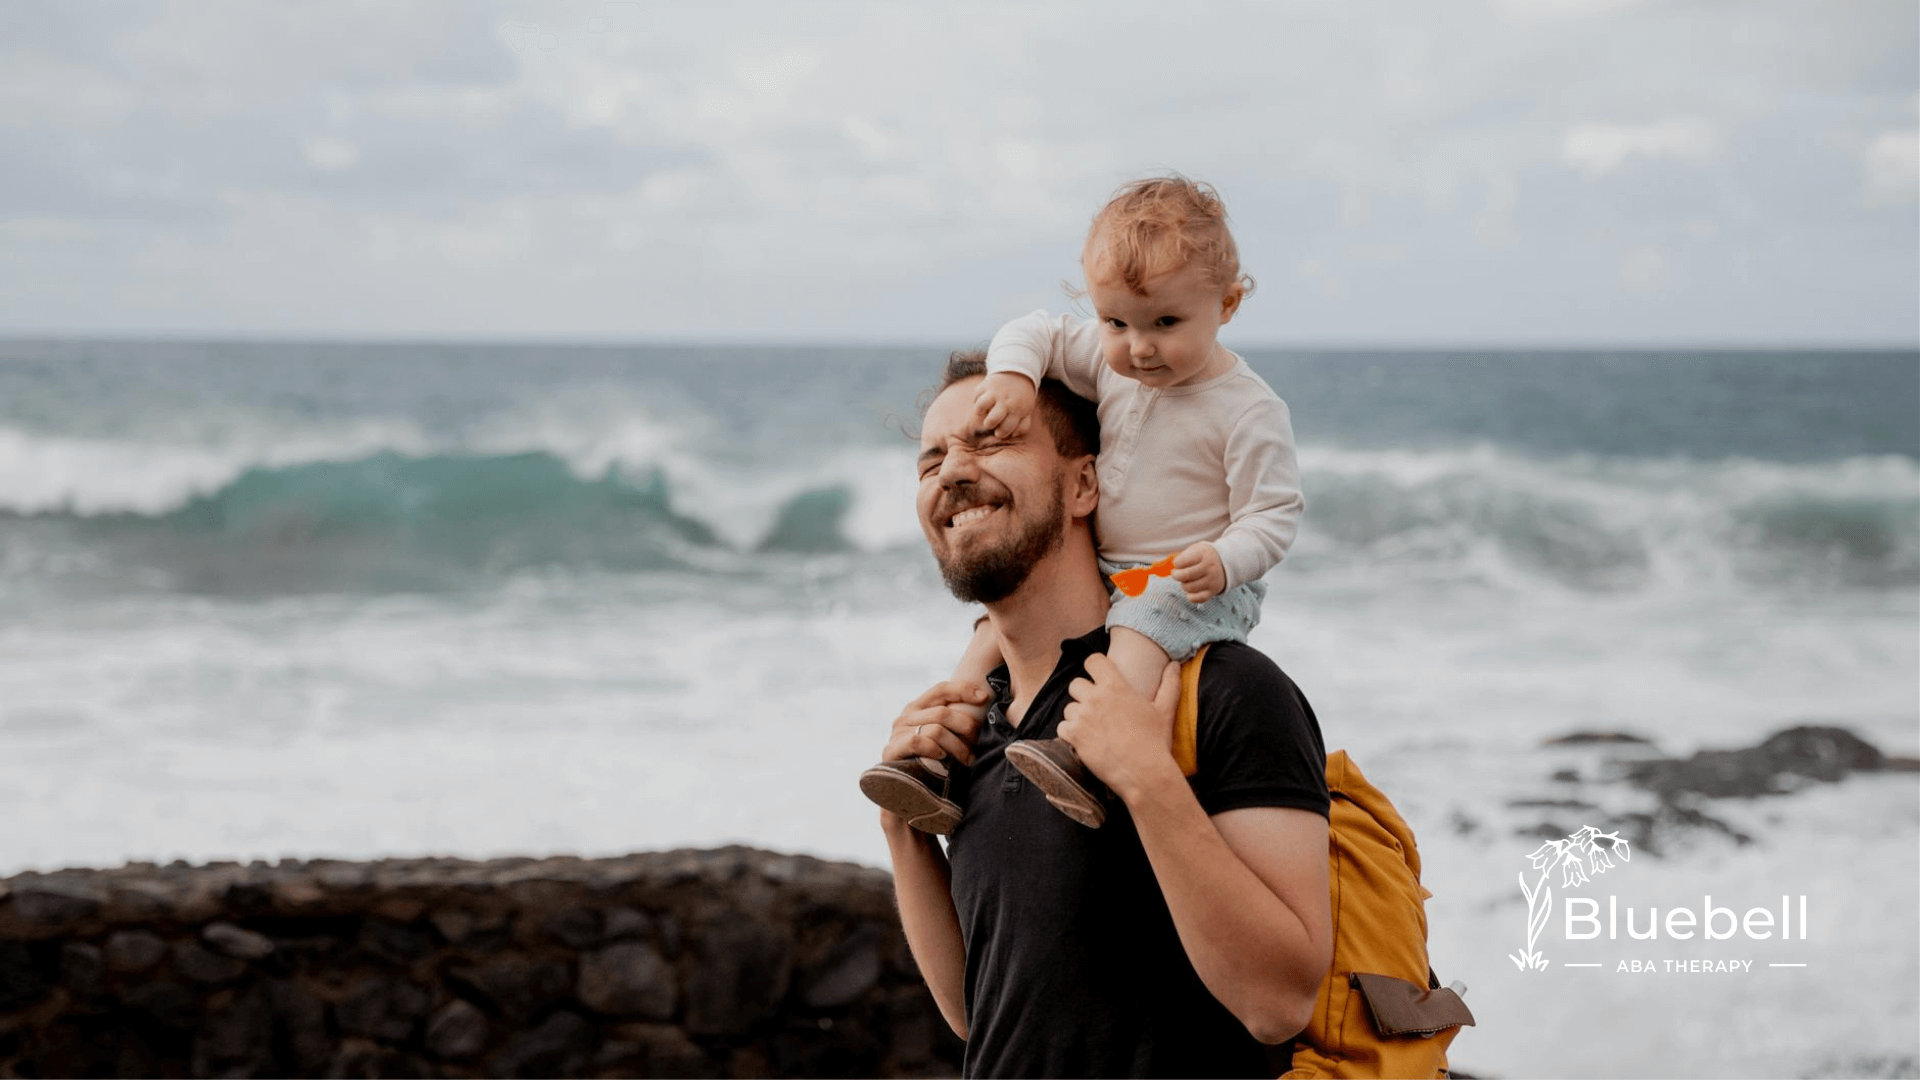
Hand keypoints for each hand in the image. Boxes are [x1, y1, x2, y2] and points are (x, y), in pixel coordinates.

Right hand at [881, 680, 989, 767]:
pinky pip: (918, 742)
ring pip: (936, 730)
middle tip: (977, 743)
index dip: (964, 690)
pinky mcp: (892, 750)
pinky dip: (934, 749)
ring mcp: (898, 732)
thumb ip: (952, 722)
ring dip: (957, 746)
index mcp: (918, 707)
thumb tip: (984, 705)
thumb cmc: (930, 761)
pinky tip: (942, 758)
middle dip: (966, 727)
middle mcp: (906, 716)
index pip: (942, 689)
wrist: (904, 790)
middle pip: (943, 712)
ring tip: (967, 759)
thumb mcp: (941, 736)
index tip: (984, 698)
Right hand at [971, 372, 1036, 439]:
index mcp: (1017, 410)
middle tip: (991, 421)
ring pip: (980, 406)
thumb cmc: (1021, 399)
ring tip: (984, 411)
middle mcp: (1006, 401)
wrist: (1018, 373)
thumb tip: (1012, 435)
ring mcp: (995, 392)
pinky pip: (976, 396)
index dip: (1000, 433)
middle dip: (989, 424)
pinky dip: (976, 400)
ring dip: (979, 412)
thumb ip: (1023, 427)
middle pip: (992, 420)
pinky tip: (983, 401)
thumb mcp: (1027, 412)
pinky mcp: (986, 385)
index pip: (1006, 429)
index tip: (1000, 430)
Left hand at [1058, 654, 1182, 802]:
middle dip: (1083, 694)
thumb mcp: (1165, 711)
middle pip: (1076, 684)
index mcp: (1115, 686)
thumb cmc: (1155, 742)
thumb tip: (1175, 664)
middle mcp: (1095, 698)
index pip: (1093, 661)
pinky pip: (1062, 727)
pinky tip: (1085, 741)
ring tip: (1093, 729)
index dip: (1094, 667)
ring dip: (1077, 716)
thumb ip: (1169, 684)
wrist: (1144, 773)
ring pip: (1069, 708)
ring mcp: (1082, 717)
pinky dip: (1070, 734)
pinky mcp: (1074, 736)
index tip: (1098, 677)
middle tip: (1096, 708)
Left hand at [1171, 541, 1226, 602]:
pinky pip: (1196, 598)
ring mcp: (1212, 580)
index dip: (1176, 564)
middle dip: (1176, 575)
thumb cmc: (1203, 556)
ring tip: (1187, 580)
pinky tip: (1191, 590)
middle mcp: (1209, 568)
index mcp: (1203, 554)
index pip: (1182, 561)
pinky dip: (1190, 596)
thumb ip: (1179, 557)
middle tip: (1176, 574)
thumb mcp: (1194, 550)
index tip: (1177, 563)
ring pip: (1188, 588)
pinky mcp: (1213, 591)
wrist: (1225, 563)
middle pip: (1185, 576)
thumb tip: (1157, 565)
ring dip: (1183, 585)